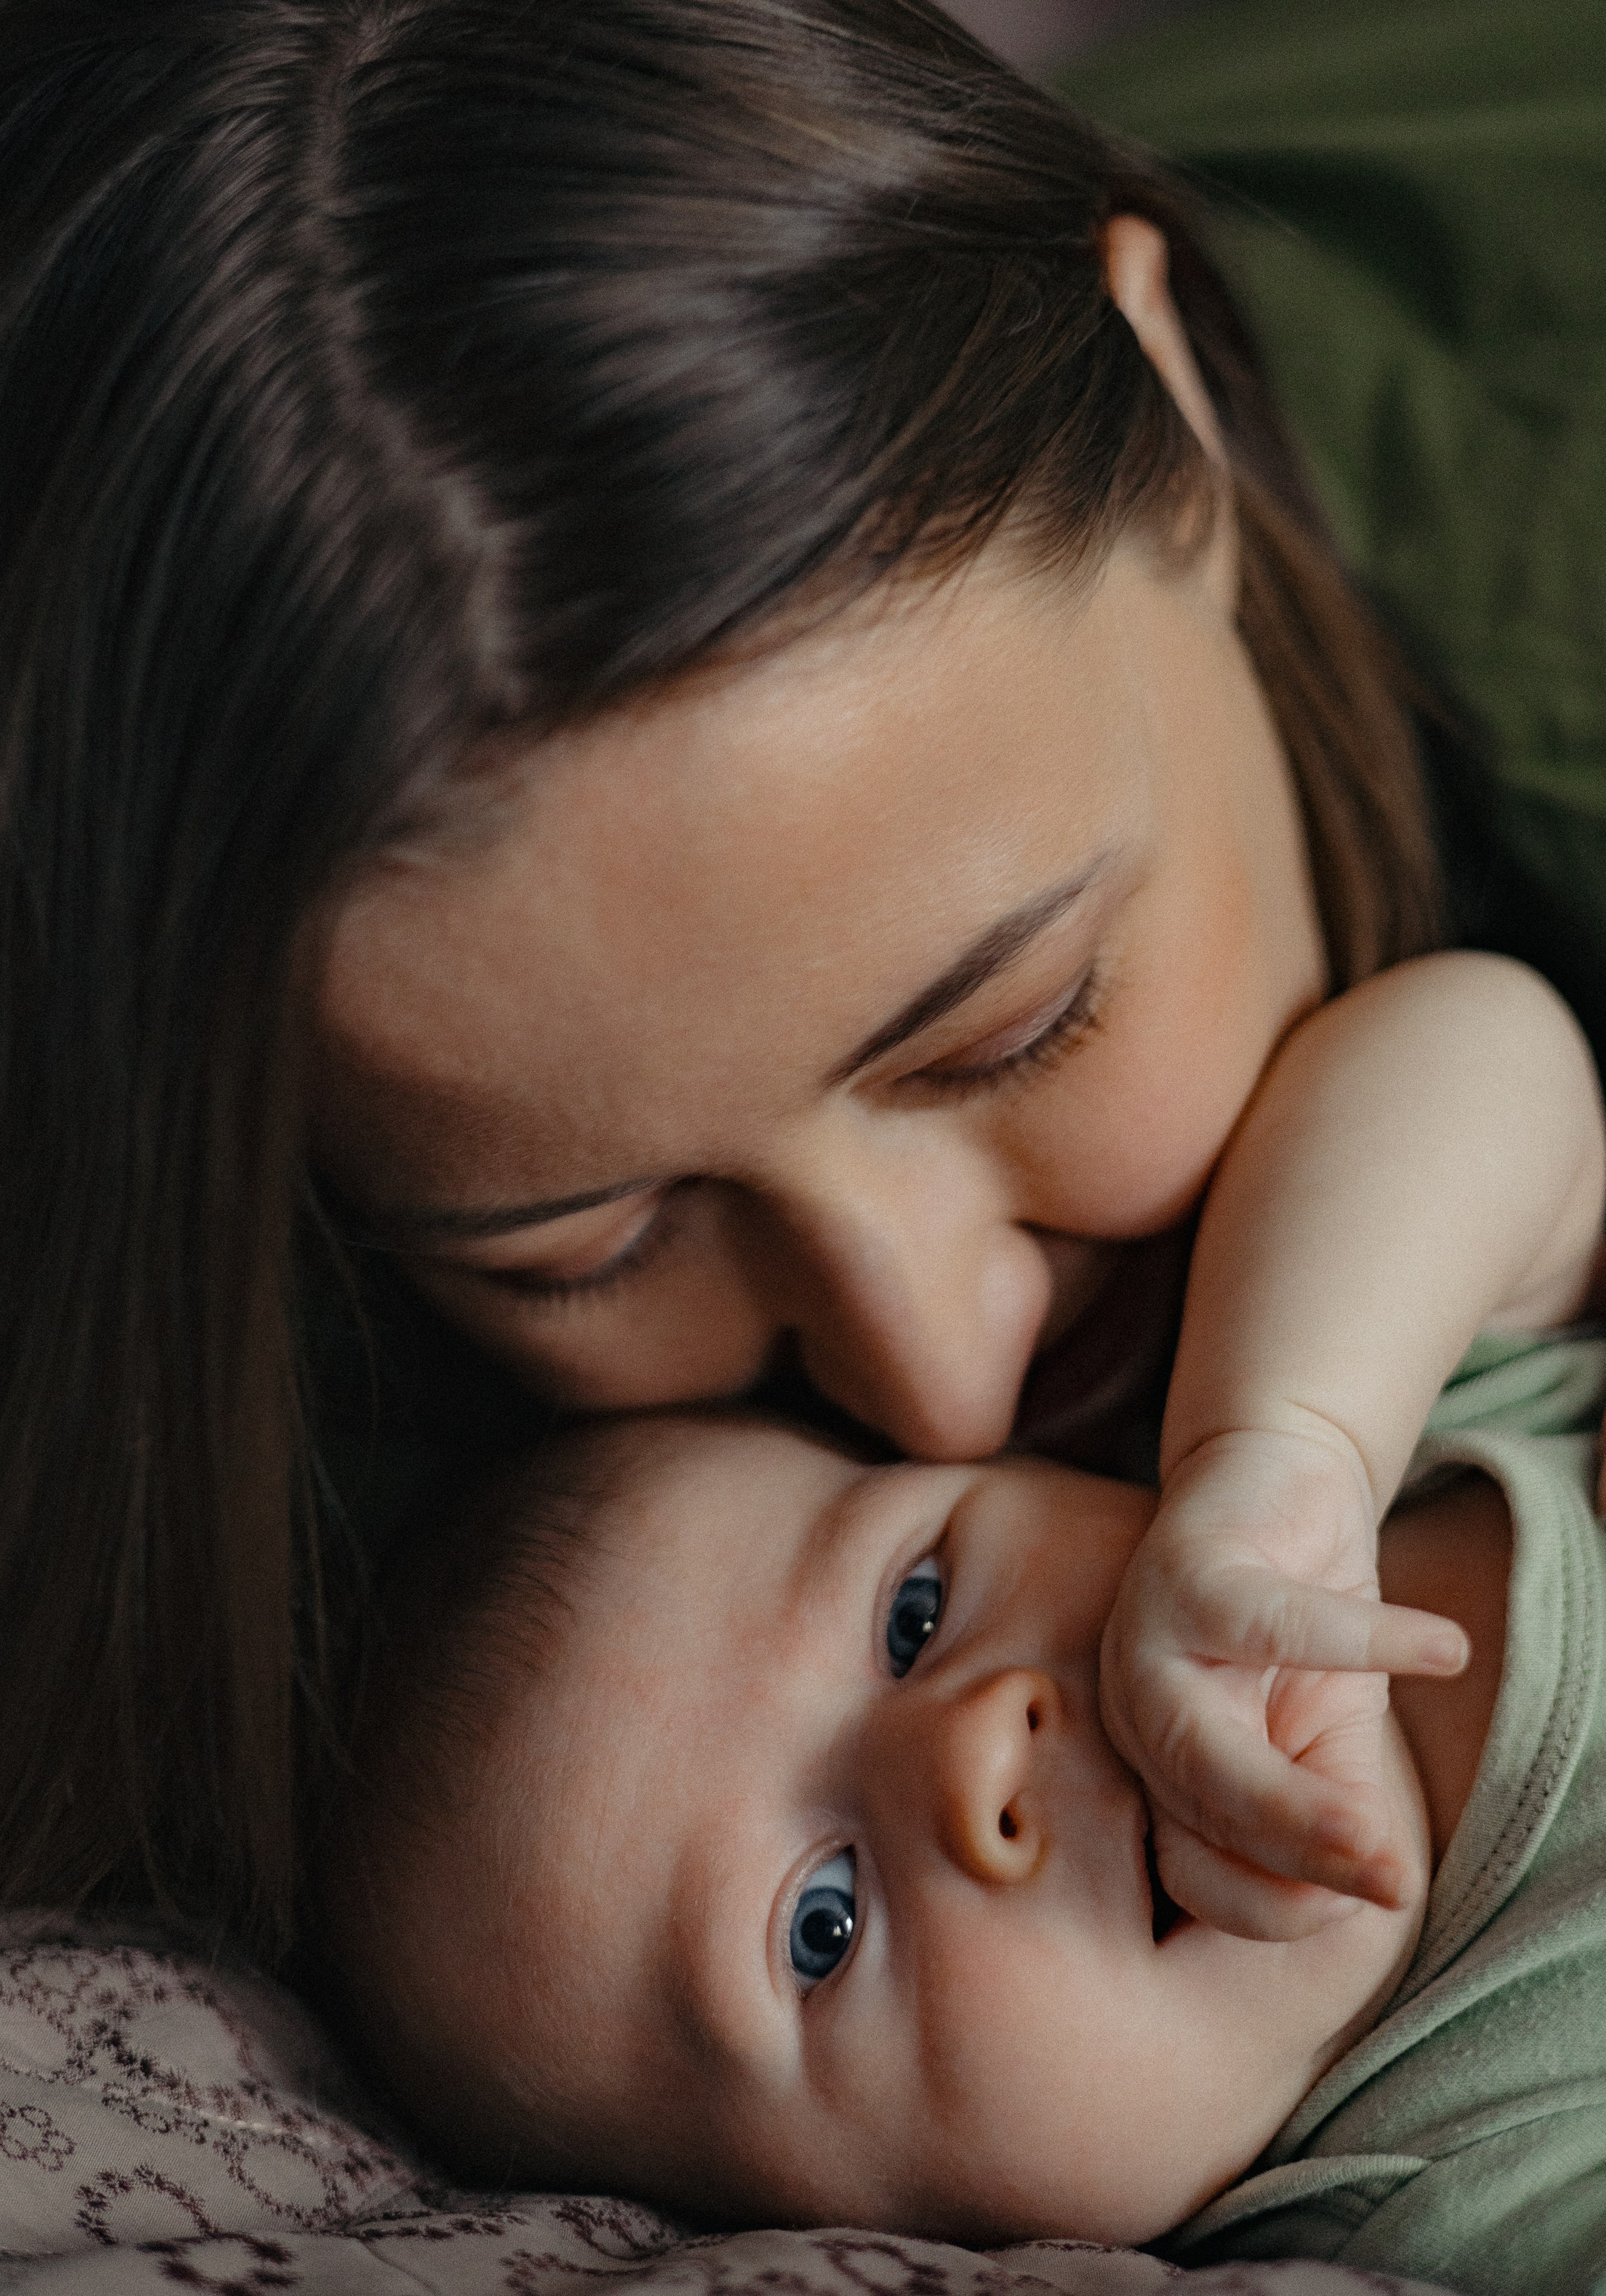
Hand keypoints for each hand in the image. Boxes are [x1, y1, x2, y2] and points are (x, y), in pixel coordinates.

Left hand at [1099, 1426, 1467, 1940]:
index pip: (1196, 1872)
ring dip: (1294, 1804)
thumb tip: (1382, 1889)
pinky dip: (1363, 1641)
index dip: (1278, 1906)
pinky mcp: (1190, 1571)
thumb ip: (1340, 1806)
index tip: (1371, 1902)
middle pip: (1196, 1816)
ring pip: (1202, 1747)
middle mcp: (1136, 1715)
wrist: (1282, 1480)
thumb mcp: (1330, 1730)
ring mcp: (1147, 1642)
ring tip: (1376, 1837)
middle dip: (1289, 1863)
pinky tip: (1444, 1650)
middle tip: (1384, 1890)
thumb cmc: (1304, 1621)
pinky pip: (1271, 1623)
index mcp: (1162, 1772)